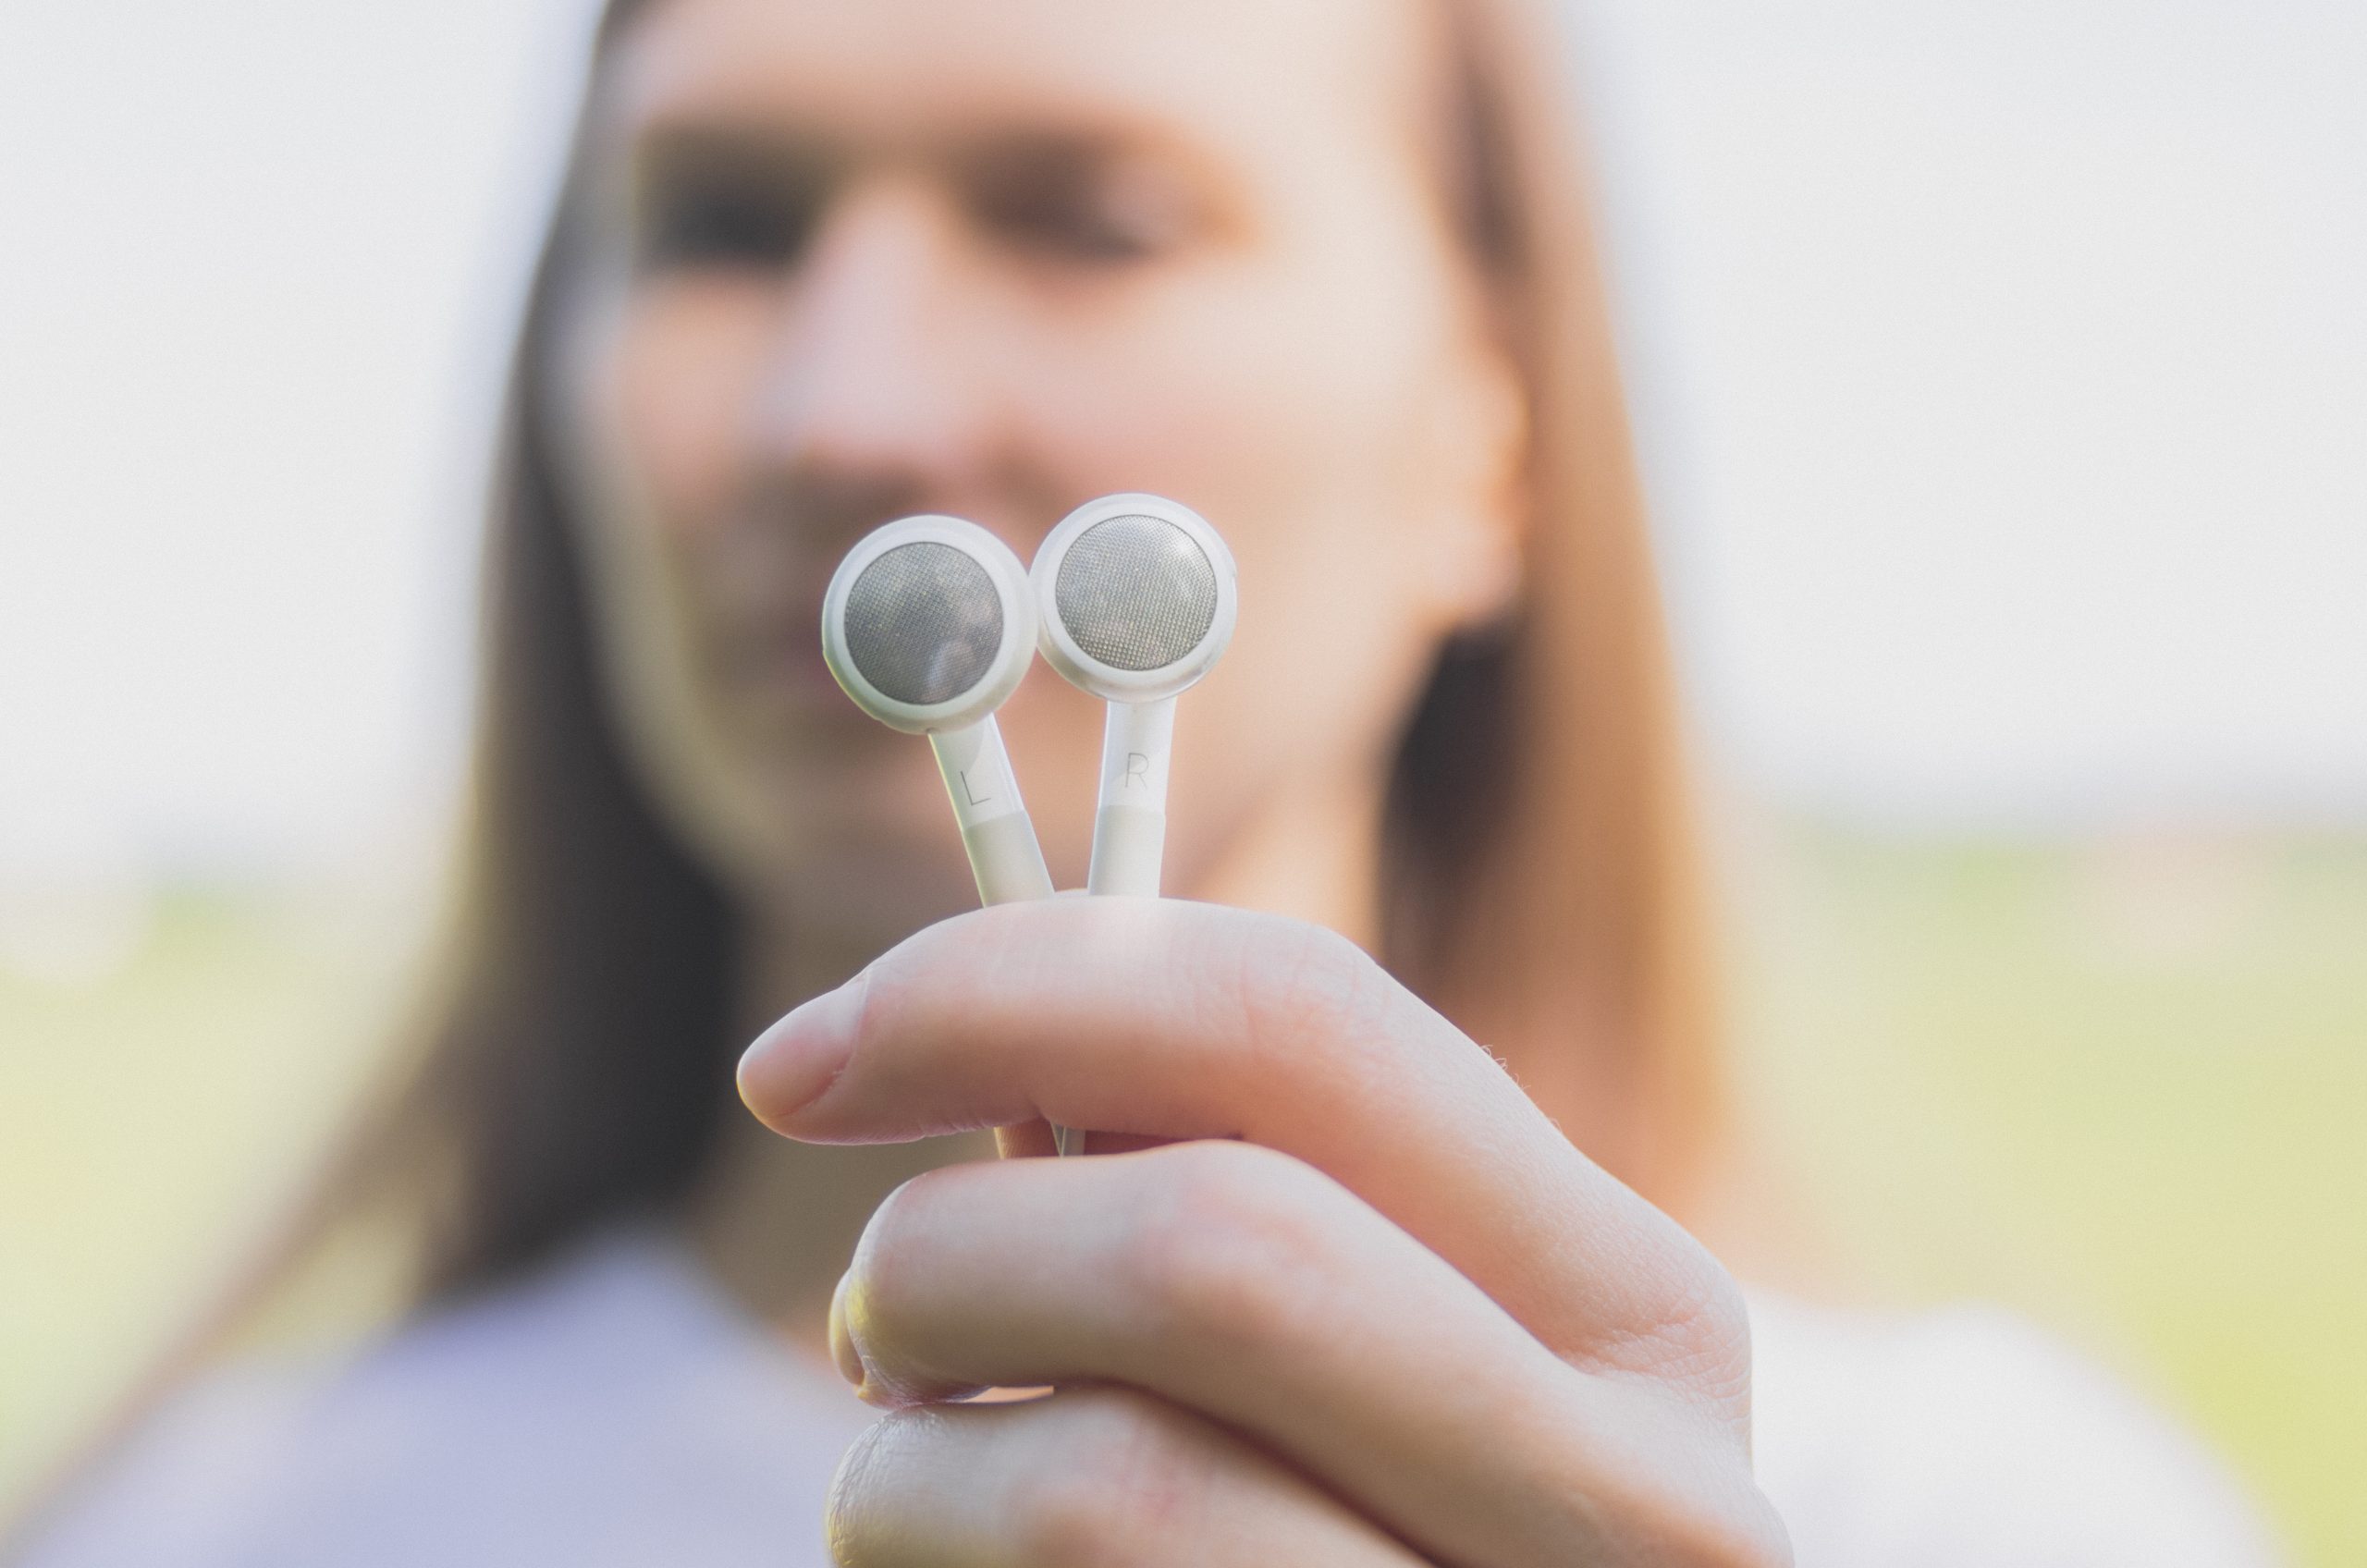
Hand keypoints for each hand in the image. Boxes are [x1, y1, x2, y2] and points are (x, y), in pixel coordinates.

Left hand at [737, 898, 1789, 1566]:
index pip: (1303, 1024)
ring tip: (925, 1487)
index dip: (1007, 989)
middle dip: (950, 1253)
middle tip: (875, 1320)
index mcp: (1638, 1308)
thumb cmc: (1328, 1524)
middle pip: (1209, 1249)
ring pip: (1100, 1483)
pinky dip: (932, 1564)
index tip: (800, 1062)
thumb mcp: (1353, 1346)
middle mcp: (1642, 1504)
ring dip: (911, 1471)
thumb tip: (920, 1029)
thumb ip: (1217, 1180)